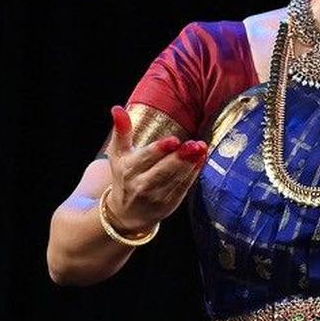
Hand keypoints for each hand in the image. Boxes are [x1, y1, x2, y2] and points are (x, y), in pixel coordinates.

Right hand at [104, 106, 208, 231]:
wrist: (128, 211)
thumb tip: (117, 109)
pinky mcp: (171, 202)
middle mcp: (142, 185)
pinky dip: (194, 172)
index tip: (174, 140)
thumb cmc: (124, 175)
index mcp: (128, 170)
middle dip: (180, 158)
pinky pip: (184, 186)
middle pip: (163, 170)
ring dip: (191, 163)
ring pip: (176, 178)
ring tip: (201, 148)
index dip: (159, 150)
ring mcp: (157, 196)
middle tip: (194, 144)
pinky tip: (202, 158)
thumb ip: (121, 131)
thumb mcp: (118, 153)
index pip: (145, 159)